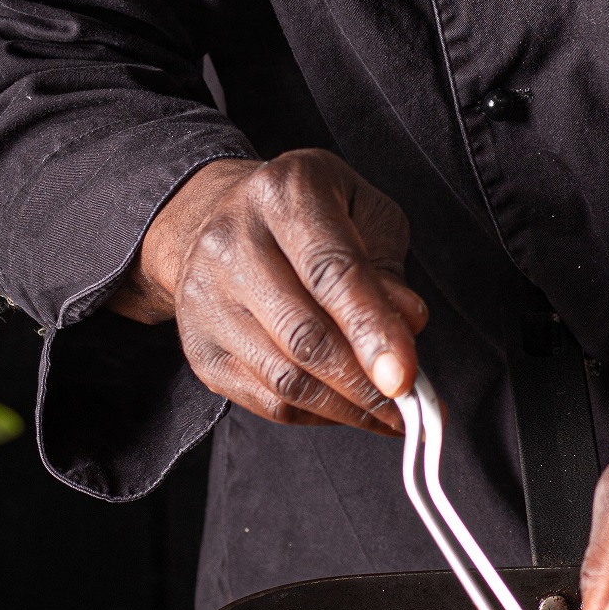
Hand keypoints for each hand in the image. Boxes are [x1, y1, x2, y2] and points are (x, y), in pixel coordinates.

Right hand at [107, 150, 426, 433]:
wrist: (217, 214)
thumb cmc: (306, 210)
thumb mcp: (362, 209)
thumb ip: (387, 265)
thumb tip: (409, 325)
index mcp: (283, 195)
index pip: (330, 271)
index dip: (371, 328)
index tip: (405, 375)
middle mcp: (233, 243)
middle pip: (304, 334)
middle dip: (363, 382)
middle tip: (409, 405)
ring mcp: (207, 299)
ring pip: (283, 377)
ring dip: (345, 406)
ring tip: (387, 413)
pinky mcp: (199, 348)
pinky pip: (264, 399)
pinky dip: (315, 414)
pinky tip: (346, 408)